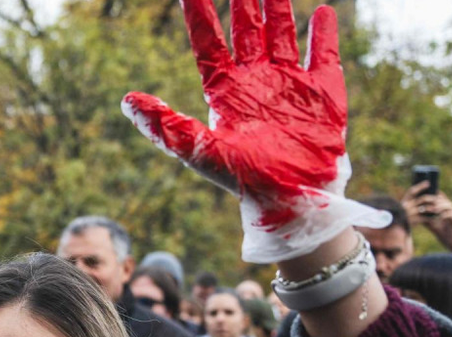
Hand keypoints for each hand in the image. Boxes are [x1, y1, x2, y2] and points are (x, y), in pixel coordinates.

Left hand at [122, 0, 388, 262]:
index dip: (199, 15)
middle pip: (246, 32)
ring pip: (282, 35)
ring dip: (278, 10)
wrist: (291, 200)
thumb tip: (126, 100)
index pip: (209, 43)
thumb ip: (165, 124)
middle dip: (243, 3)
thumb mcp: (199, 150)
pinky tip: (322, 12)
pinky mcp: (323, 93)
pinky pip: (324, 56)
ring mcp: (289, 85)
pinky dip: (324, 35)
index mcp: (225, 92)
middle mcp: (256, 82)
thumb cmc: (243, 180)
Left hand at [402, 183, 451, 253]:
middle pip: (443, 199)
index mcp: (443, 206)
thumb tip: (410, 209)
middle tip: (423, 200)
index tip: (420, 194)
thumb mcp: (428, 220)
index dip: (431, 193)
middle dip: (433, 199)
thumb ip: (422, 214)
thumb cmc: (438, 229)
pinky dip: (444, 215)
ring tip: (430, 209)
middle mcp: (449, 208)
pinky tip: (437, 217)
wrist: (449, 240)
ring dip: (438, 206)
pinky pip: (451, 215)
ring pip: (448, 205)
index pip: (438, 195)